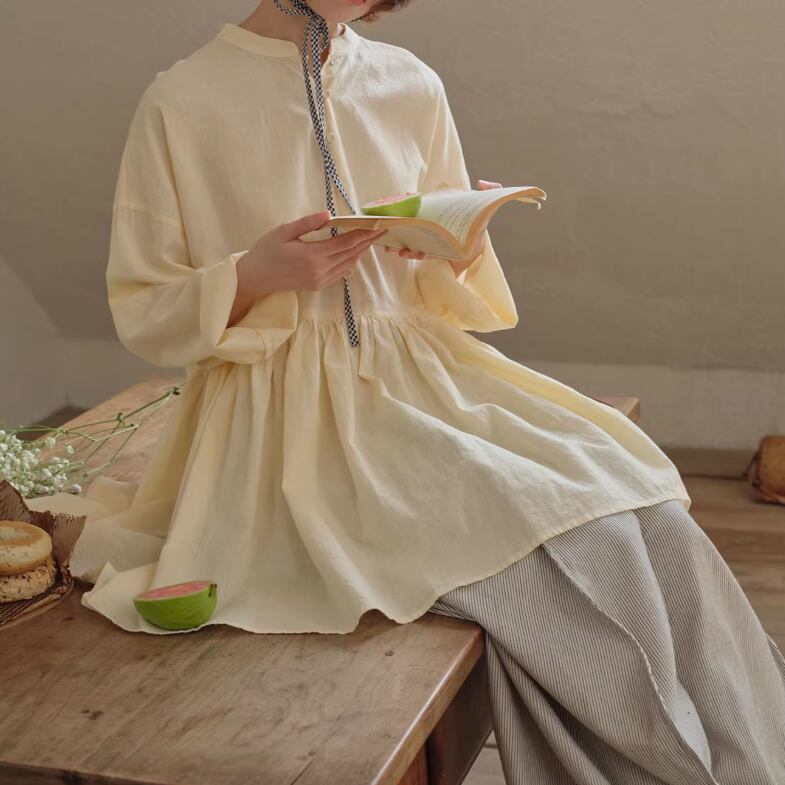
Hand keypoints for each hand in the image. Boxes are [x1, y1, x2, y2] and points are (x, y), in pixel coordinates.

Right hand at [227, 210, 386, 326]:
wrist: (255, 278)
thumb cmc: (265, 251)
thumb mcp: (283, 232)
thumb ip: (307, 223)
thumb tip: (328, 214)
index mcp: (313, 255)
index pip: (346, 242)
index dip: (364, 233)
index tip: (378, 224)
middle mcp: (320, 270)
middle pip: (351, 253)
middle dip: (368, 241)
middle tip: (383, 230)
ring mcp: (320, 280)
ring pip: (348, 264)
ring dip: (360, 251)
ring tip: (371, 239)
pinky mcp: (317, 286)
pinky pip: (340, 273)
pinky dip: (350, 262)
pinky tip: (354, 254)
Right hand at [382, 179, 503, 271]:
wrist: (481, 244)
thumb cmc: (479, 223)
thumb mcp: (485, 205)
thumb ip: (492, 190)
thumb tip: (480, 182)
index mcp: (437, 212)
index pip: (418, 208)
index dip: (406, 207)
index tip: (397, 206)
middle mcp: (431, 225)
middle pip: (410, 226)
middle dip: (396, 228)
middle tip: (386, 229)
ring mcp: (431, 239)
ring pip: (411, 241)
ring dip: (400, 244)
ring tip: (393, 247)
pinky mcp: (435, 253)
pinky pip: (421, 254)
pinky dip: (412, 254)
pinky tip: (405, 252)